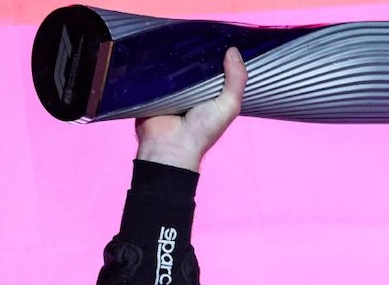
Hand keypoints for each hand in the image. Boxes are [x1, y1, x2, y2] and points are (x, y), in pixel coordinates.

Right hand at [135, 47, 247, 171]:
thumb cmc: (202, 130)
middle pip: (192, 63)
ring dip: (172, 54)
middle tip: (192, 33)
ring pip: (172, 64)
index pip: (214, 66)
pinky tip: (156, 49)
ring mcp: (170, 89)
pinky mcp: (151, 89)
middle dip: (193, 50)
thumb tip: (234, 51)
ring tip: (173, 37)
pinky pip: (152, 70)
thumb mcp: (228, 106)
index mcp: (211, 93)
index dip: (216, 52)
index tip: (215, 35)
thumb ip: (236, 81)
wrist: (169, 147)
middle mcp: (191, 90)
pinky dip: (154, 62)